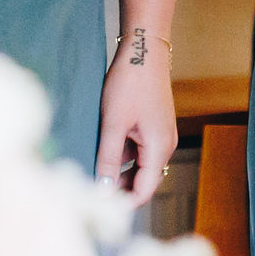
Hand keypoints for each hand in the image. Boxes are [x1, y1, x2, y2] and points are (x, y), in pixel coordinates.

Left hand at [97, 30, 177, 206]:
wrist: (143, 49)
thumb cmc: (130, 83)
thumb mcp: (113, 123)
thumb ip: (108, 158)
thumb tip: (101, 189)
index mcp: (160, 149)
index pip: (144, 191)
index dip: (123, 203)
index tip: (98, 206)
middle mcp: (165, 146)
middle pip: (143, 180)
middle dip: (118, 187)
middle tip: (89, 189)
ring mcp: (159, 135)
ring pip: (138, 165)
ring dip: (117, 170)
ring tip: (91, 167)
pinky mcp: (152, 126)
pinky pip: (137, 150)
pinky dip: (121, 154)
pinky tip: (101, 147)